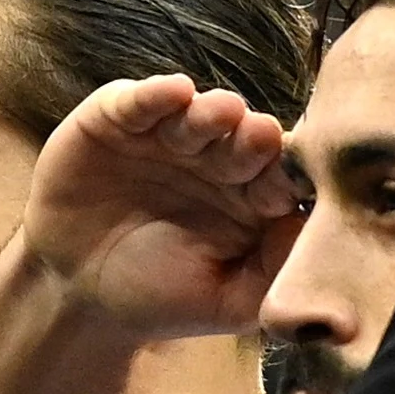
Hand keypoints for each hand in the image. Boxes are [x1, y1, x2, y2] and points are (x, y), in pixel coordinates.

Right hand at [22, 74, 301, 338]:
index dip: (287, 178)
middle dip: (255, 138)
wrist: (78, 296)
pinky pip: (140, 100)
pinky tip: (173, 92)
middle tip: (263, 138)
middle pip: (245, 139)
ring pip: (199, 114)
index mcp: (252, 196)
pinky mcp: (116, 121)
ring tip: (225, 114)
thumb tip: (316, 246)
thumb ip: (273, 275)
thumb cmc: (161, 298)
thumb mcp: (227, 301)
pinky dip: (155, 95)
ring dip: (213, 113)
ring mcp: (167, 136)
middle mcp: (216, 158)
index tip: (295, 184)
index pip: (280, 178)